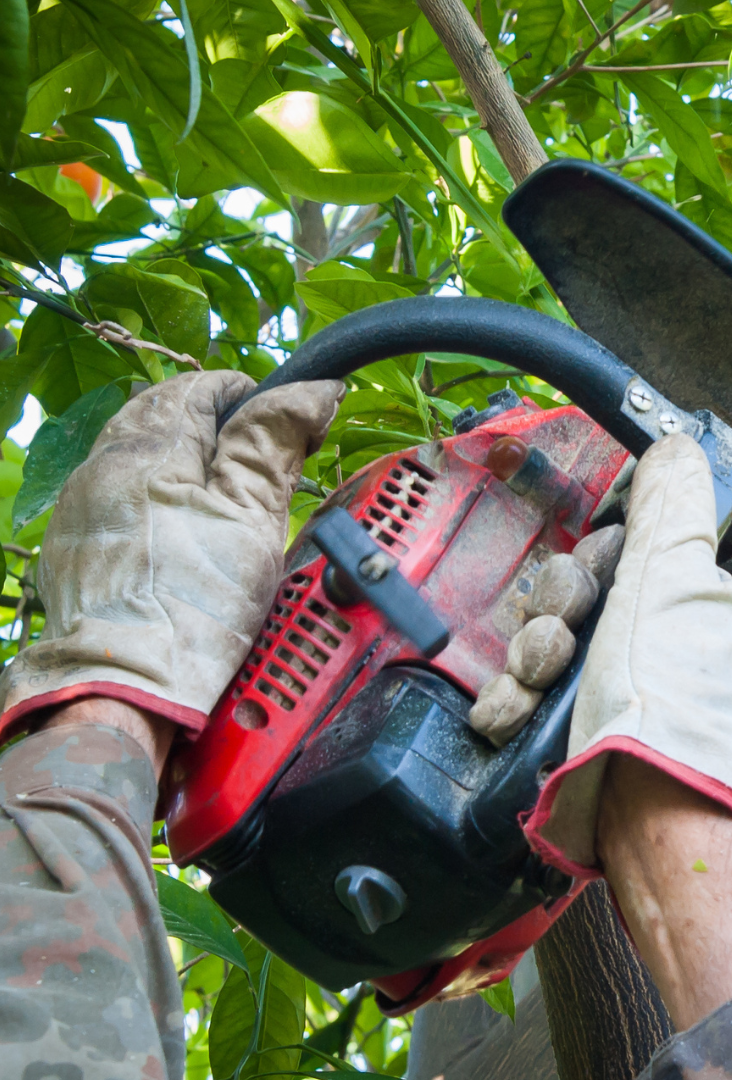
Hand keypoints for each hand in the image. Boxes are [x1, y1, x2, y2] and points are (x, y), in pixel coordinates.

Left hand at [0, 370, 342, 741]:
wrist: (122, 692)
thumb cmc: (190, 611)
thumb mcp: (252, 520)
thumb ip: (275, 444)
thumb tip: (310, 391)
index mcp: (147, 449)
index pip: (200, 387)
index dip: (250, 397)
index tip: (283, 427)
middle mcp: (101, 467)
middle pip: (162, 415)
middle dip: (212, 428)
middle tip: (256, 465)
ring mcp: (81, 509)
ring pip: (135, 455)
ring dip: (179, 461)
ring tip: (220, 501)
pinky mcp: (72, 548)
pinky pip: (115, 498)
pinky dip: (150, 499)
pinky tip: (178, 534)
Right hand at [514, 432, 731, 872]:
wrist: (645, 822)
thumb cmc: (667, 704)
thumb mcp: (671, 581)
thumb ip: (671, 508)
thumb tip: (680, 446)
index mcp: (694, 603)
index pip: (629, 548)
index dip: (599, 552)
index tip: (594, 565)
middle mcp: (660, 646)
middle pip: (581, 593)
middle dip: (557, 609)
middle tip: (562, 636)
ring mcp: (619, 692)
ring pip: (549, 642)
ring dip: (531, 656)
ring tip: (535, 685)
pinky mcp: (579, 734)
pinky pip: (531, 695)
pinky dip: (513, 700)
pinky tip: (510, 714)